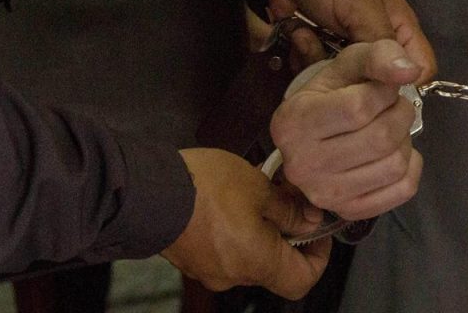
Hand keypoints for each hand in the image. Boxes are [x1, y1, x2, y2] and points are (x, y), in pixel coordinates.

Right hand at [162, 148, 330, 297]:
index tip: (318, 232)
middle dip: (286, 232)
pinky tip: (230, 200)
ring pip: (249, 255)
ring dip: (260, 228)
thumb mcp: (259, 187)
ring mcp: (210, 270)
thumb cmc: (203, 189)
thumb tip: (310, 220)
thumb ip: (290, 209)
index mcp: (258, 262)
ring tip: (257, 192)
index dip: (319, 257)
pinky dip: (235, 230)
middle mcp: (234, 274)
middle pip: (275, 266)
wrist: (148, 193)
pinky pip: (225, 250)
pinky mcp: (193, 258)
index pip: (302, 280)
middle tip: (287, 199)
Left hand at [267, 0, 435, 78]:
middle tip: (332, 55)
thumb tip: (406, 76)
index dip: (406, 83)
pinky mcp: (323, 55)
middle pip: (380, 83)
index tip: (378, 83)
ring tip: (308, 37)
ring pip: (347, 84)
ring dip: (323, 65)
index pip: (420, 69)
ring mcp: (349, 52)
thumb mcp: (359, 3)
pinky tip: (297, 37)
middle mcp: (378, 44)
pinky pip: (320, 76)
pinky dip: (305, 61)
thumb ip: (382, 40)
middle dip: (354, 77)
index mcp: (400, 28)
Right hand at [270, 39, 424, 221]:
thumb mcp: (349, 62)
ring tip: (391, 128)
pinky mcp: (348, 211)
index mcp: (295, 121)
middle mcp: (303, 164)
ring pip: (395, 165)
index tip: (383, 86)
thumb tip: (410, 71)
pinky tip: (395, 152)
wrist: (314, 132)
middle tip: (393, 106)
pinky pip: (402, 191)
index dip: (385, 92)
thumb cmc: (331, 92)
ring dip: (405, 140)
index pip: (359, 107)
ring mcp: (324, 194)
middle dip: (400, 114)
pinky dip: (411, 167)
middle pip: (381, 139)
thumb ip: (379, 56)